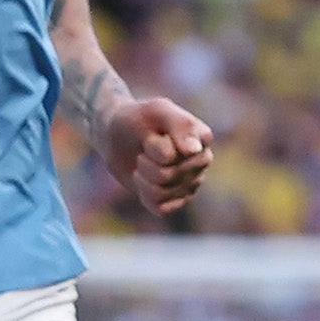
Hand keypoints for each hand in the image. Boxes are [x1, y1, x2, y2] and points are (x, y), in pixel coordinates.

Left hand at [95, 95, 214, 217]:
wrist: (116, 135)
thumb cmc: (138, 119)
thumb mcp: (157, 111)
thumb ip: (180, 125)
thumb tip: (195, 150)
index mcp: (203, 138)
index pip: (180, 155)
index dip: (156, 146)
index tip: (152, 134)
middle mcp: (202, 161)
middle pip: (169, 175)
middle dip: (147, 163)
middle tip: (143, 150)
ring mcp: (191, 182)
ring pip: (163, 192)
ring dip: (143, 178)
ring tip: (142, 164)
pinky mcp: (177, 200)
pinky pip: (161, 208)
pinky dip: (145, 195)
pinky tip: (144, 181)